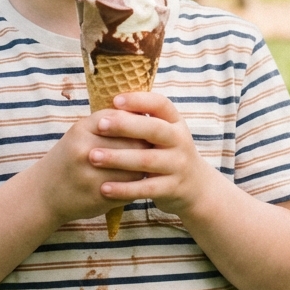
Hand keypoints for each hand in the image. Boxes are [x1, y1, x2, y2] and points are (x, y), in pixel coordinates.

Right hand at [35, 111, 149, 223]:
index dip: (140, 124)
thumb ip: (110, 121)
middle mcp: (85, 150)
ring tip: (148, 166)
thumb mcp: (82, 132)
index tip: (149, 128)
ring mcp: (91, 176)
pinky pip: (129, 189)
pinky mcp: (98, 197)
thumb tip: (147, 114)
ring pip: (136, 169)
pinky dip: (136, 186)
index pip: (124, 120)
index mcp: (82, 129)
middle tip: (156, 148)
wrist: (43, 193)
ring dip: (145, 168)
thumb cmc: (69, 157)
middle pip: (134, 144)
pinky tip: (135, 183)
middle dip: (148, 146)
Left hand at [88, 92, 215, 217]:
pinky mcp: (172, 187)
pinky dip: (124, 189)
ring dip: (118, 158)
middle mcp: (180, 140)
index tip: (115, 100)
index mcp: (175, 122)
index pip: (160, 104)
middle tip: (99, 125)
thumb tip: (107, 108)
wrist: (195, 186)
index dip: (139, 100)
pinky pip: (146, 188)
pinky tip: (104, 188)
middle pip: (154, 129)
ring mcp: (178, 164)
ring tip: (93, 157)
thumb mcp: (163, 133)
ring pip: (147, 160)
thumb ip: (142, 122)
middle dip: (126, 126)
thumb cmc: (167, 153)